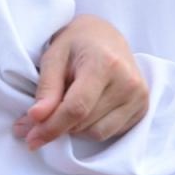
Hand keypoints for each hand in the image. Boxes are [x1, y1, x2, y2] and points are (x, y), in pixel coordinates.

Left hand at [14, 14, 148, 149]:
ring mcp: (139, 96)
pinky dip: (92, 128)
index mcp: (105, 63)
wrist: (106, 36)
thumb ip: (46, 89)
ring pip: (97, 133)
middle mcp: (128, 81)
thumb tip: (35, 119)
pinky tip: (88, 108)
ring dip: (76, 128)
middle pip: (85, 123)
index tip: (31, 138)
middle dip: (59, 125)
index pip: (77, 107)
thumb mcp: (53, 57)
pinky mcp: (143, 108)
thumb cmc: (76, 44)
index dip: (52, 126)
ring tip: (70, 104)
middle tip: (44, 115)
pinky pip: (111, 133)